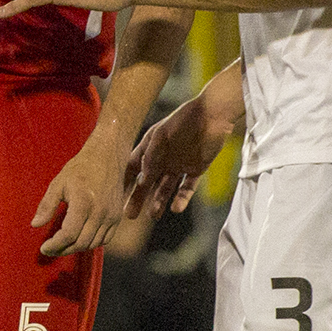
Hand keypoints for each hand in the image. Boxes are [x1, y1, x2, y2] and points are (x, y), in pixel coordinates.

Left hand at [33, 134, 131, 256]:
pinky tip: (79, 239)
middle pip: (81, 243)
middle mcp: (100, 212)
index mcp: (83, 202)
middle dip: (63, 250)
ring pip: (93, 244)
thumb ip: (47, 205)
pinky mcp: (117, 217)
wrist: (107, 158)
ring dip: (76, 248)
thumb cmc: (80, 169)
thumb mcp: (58, 183)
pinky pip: (105, 240)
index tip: (44, 248)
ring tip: (62, 245)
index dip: (55, 245)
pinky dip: (91, 244)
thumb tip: (35, 224)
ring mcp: (111, 216)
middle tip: (51, 249)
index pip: (69, 234)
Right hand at [123, 96, 233, 217]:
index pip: (133, 166)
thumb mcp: (162, 137)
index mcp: (151, 145)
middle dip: (139, 197)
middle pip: (148, 181)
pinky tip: (176, 208)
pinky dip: (182, 198)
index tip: (117, 197)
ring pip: (166, 187)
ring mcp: (179, 163)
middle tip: (129, 215)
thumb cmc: (184, 121)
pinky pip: (187, 187)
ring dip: (159, 200)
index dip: (126, 181)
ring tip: (153, 215)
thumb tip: (141, 180)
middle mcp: (163, 156)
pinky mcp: (196, 168)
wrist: (213, 115)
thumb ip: (150, 158)